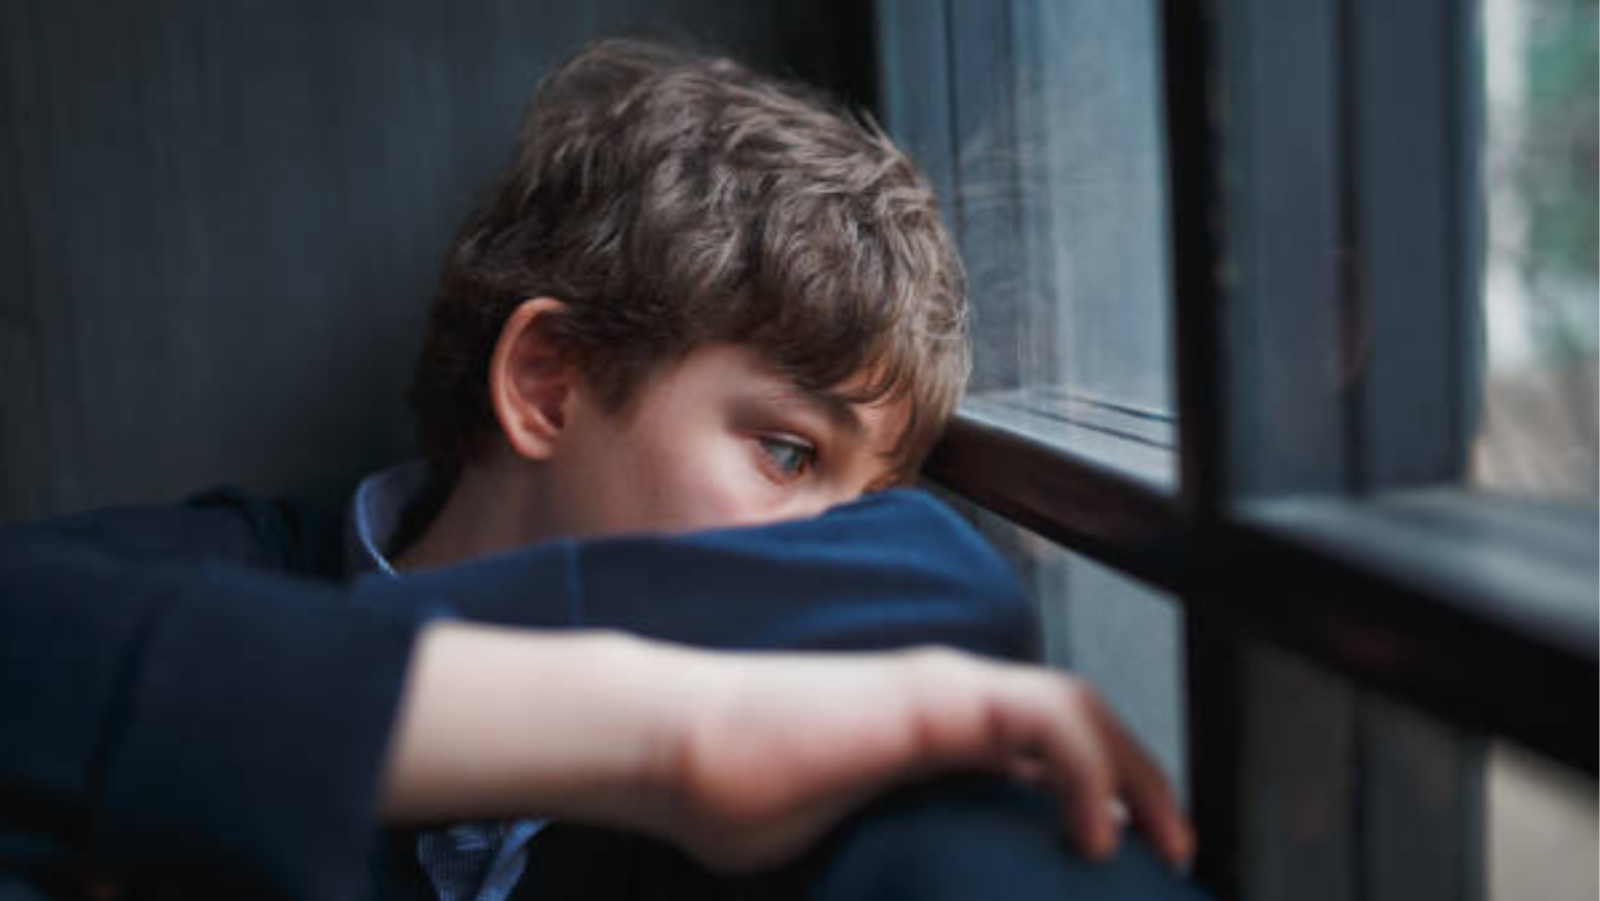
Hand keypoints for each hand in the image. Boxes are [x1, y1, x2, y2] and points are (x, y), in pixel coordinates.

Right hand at [647, 644, 1194, 871]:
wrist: (678, 748)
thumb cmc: (737, 798)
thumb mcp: (844, 839)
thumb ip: (900, 850)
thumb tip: (921, 896)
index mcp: (929, 731)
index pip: (1040, 747)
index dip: (1095, 790)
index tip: (1121, 854)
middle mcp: (946, 696)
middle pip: (1075, 718)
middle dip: (1138, 777)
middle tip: (1173, 847)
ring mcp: (941, 688)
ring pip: (1075, 705)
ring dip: (1134, 768)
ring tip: (1163, 839)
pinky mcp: (932, 697)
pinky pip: (1043, 717)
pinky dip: (1091, 769)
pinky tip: (1097, 831)